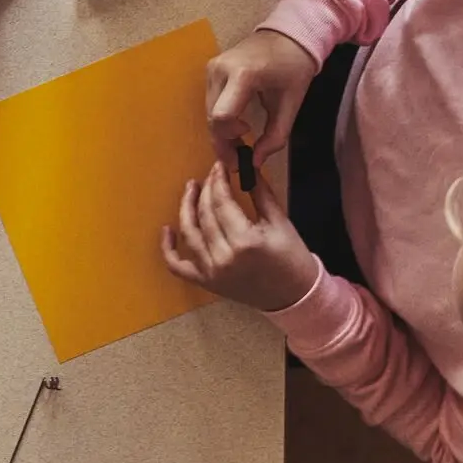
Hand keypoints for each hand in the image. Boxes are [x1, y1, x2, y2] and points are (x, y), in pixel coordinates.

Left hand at [161, 163, 317, 312]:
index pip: (222, 202)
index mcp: (245, 242)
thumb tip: (246, 167)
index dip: (218, 180)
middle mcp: (224, 257)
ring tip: (192, 190)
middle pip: (205, 215)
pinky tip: (167, 229)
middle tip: (211, 175)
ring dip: (186, 208)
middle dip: (206, 190)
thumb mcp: (280, 222)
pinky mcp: (206, 282)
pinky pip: (178, 266)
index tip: (219, 166)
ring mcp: (211, 272)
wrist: (294, 296)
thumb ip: (260, 192)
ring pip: (189, 234)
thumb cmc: (292, 260)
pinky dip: (168, 248)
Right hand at [205, 30, 319, 167]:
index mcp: (243, 74)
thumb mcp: (291, 104)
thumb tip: (256, 161)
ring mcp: (212, 68)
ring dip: (221, 132)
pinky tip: (236, 126)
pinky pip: (210, 102)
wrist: (288, 35)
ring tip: (240, 142)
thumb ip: (275, 136)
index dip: (229, 138)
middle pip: (212, 117)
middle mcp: (221, 70)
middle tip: (239, 159)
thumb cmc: (293, 66)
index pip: (222, 116)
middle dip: (223, 142)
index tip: (245, 147)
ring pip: (208, 112)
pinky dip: (220, 119)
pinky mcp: (211, 69)